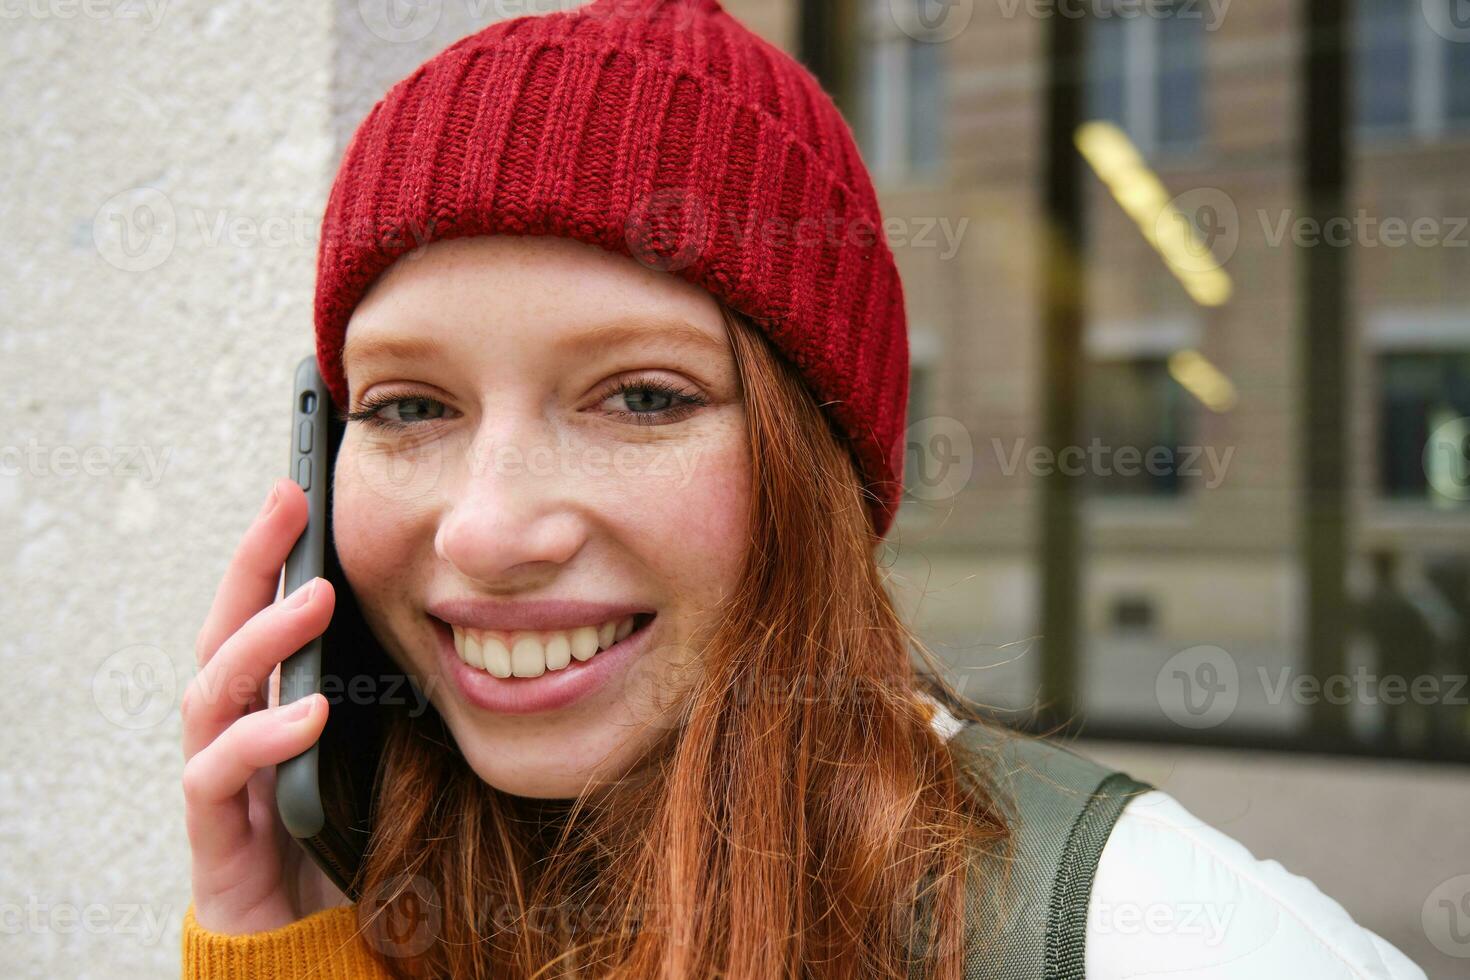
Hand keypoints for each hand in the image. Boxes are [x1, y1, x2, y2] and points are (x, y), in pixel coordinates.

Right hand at [181, 478, 344, 934]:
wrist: (312, 935)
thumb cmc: (347, 832)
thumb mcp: (379, 744)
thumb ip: (385, 689)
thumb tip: (446, 615)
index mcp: (272, 701)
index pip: (263, 610)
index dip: (273, 550)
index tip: (296, 486)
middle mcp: (234, 727)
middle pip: (224, 627)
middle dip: (254, 561)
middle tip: (288, 503)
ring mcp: (217, 777)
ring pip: (212, 689)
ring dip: (262, 639)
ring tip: (314, 599)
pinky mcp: (216, 831)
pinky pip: (219, 774)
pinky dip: (262, 738)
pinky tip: (309, 713)